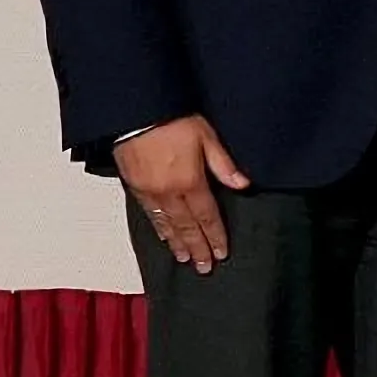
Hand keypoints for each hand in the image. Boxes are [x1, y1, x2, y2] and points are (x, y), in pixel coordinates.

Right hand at [115, 116, 250, 273]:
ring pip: (166, 224)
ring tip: (184, 258)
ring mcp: (149, 190)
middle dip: (197, 248)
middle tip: (204, 267)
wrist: (135, 109)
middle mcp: (168, 192)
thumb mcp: (207, 136)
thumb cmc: (172, 118)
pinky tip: (163, 235)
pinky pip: (148, 213)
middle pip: (186, 227)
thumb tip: (243, 185)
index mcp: (190, 181)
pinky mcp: (133, 185)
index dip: (215, 236)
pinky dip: (158, 227)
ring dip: (176, 243)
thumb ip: (224, 164)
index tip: (221, 253)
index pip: (207, 216)